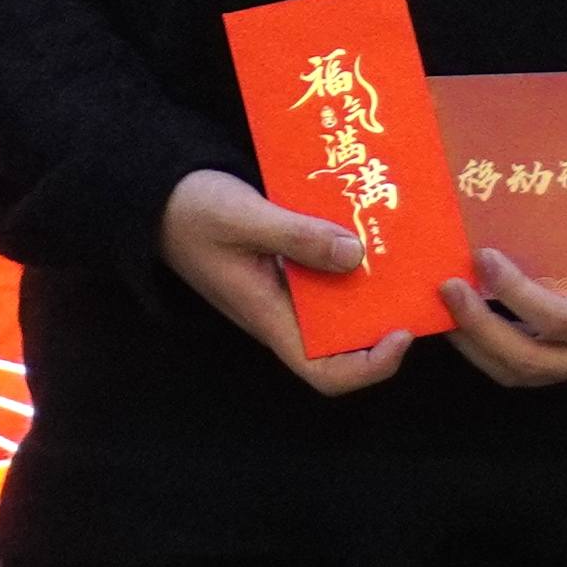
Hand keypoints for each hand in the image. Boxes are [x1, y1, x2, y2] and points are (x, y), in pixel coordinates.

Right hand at [162, 169, 412, 395]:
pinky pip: (326, 275)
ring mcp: (281, 291)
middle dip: (381, 318)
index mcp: (268, 315)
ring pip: (337, 305)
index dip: (368, 366)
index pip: (323, 371)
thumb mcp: (243, 217)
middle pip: (340, 342)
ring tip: (399, 250)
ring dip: (369, 284)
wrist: (153, 195)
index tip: (400, 333)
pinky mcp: (282, 267)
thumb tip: (355, 256)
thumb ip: (296, 236)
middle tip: (413, 282)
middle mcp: (279, 312)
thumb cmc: (190, 211)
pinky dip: (349, 257)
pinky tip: (366, 226)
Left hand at [439, 249, 566, 386]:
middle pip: (533, 359)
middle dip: (481, 326)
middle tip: (447, 288)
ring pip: (523, 374)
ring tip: (444, 308)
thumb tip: (538, 187)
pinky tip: (464, 321)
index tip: (483, 257)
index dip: (516, 293)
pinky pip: (525, 371)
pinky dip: (487, 349)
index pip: (562, 320)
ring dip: (475, 343)